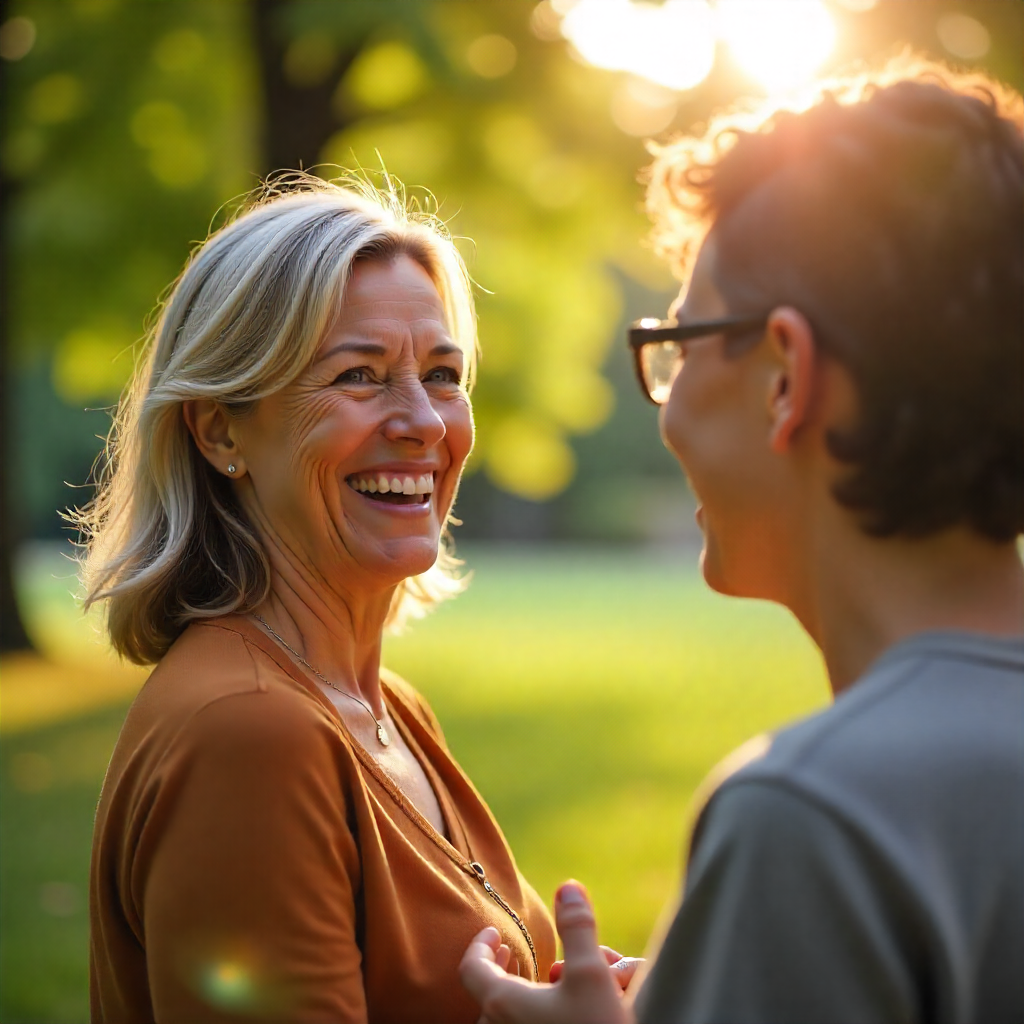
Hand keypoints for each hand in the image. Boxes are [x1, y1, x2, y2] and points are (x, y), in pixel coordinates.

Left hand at [460, 881, 633, 1023]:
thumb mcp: (592, 975)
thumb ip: (577, 927)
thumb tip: (568, 887)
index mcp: (502, 1004)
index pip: (471, 967)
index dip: (480, 944)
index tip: (494, 932)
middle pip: (489, 992)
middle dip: (508, 968)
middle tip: (516, 954)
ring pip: (506, 1015)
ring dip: (526, 993)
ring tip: (552, 983)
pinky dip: (533, 1015)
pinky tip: (564, 1009)